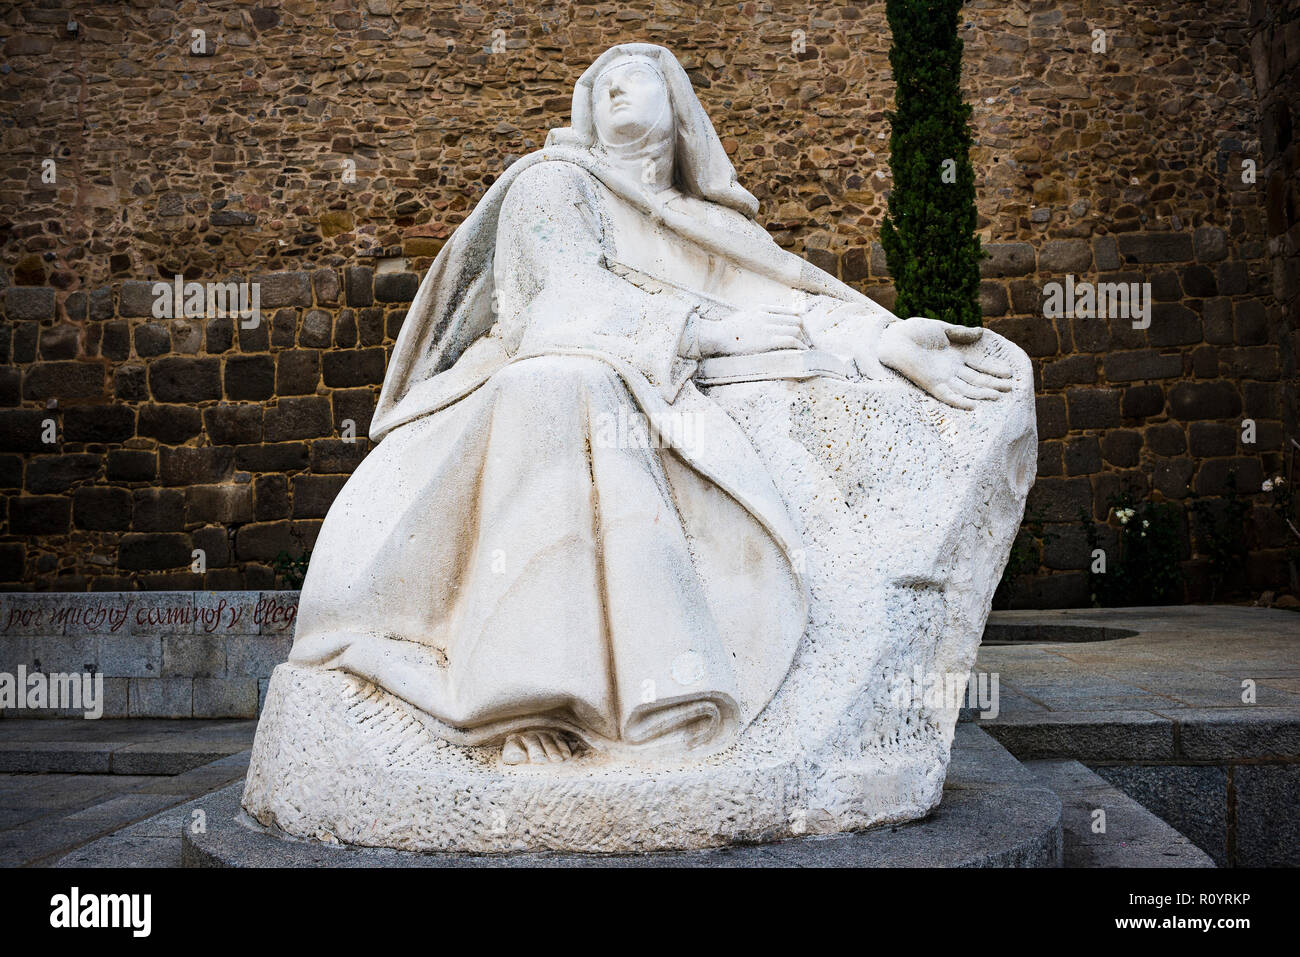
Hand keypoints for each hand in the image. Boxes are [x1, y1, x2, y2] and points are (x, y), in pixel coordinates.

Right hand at [697, 306, 808, 357]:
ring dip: (803, 339)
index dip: (799, 321)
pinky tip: (802, 352)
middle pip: (796, 319)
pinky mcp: (767, 340)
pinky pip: (791, 340)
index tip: (803, 331)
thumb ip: (756, 318)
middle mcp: (767, 315)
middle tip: (806, 342)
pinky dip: (800, 345)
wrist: (716, 336)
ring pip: (796, 328)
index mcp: (761, 308)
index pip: (789, 311)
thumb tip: (765, 325)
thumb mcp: (742, 317)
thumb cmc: (725, 331)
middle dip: (804, 331)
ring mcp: (767, 327)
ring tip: (805, 348)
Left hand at [877, 316, 1012, 409]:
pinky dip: (958, 402)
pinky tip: (972, 407)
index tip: (1009, 374)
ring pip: (965, 389)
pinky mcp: (930, 384)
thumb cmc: (913, 331)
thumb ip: (960, 333)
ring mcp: (941, 378)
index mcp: (954, 357)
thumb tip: (981, 332)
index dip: (993, 370)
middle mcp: (950, 370)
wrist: (894, 337)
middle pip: (975, 380)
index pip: (978, 366)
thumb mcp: (941, 329)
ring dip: (981, 394)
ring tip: (998, 397)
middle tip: (1010, 389)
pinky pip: (946, 396)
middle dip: (992, 384)